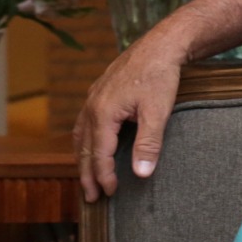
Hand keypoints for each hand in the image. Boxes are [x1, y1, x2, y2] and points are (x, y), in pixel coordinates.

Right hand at [74, 28, 185, 200]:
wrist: (161, 44)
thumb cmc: (160, 76)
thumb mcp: (158, 112)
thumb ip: (149, 144)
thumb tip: (142, 174)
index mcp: (103, 114)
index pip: (99, 155)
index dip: (104, 176)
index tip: (111, 194)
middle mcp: (92, 107)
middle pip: (84, 149)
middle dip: (87, 174)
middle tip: (91, 197)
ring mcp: (93, 98)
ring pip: (81, 135)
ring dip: (83, 158)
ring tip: (87, 176)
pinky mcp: (100, 92)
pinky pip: (85, 122)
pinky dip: (85, 140)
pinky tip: (91, 144)